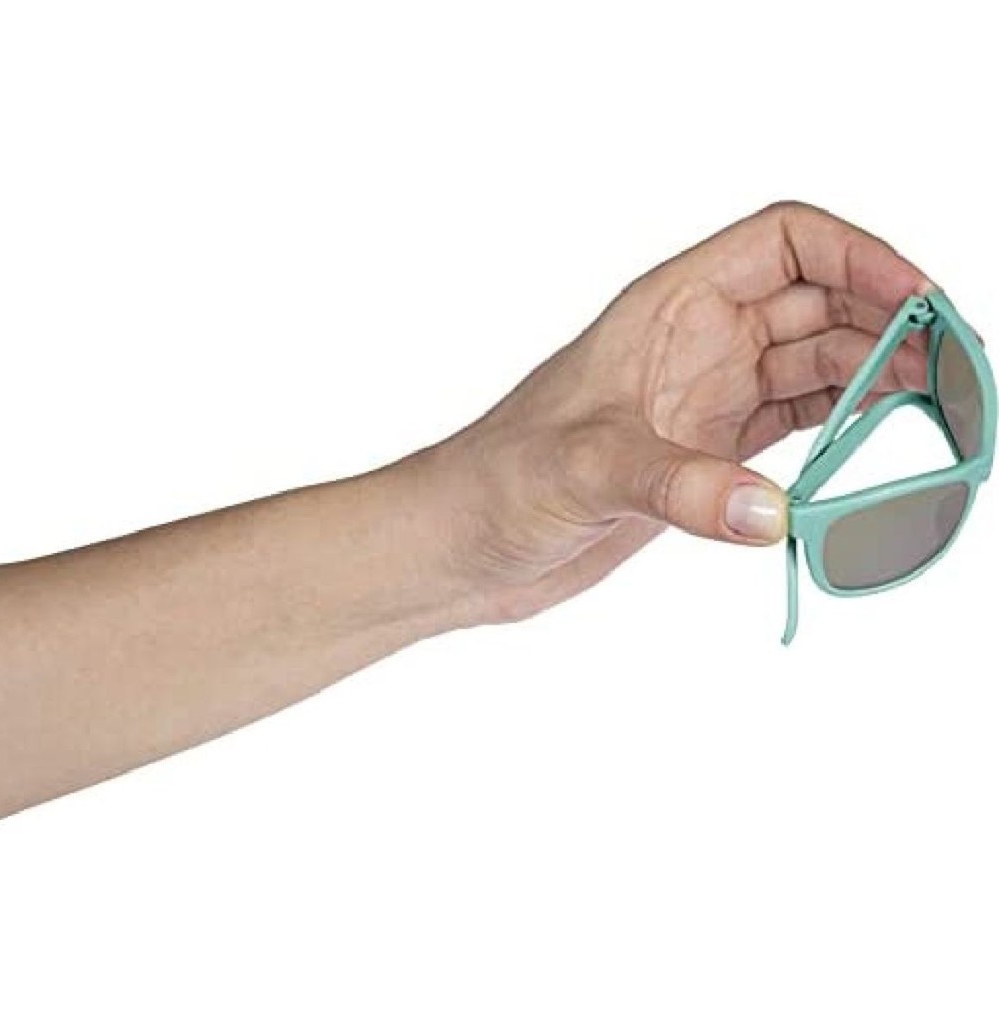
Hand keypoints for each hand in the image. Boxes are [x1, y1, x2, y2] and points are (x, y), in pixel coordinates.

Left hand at [430, 201, 934, 623]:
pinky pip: (795, 424)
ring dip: (881, 378)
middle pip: (821, 303)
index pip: (785, 242)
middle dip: (894, 324)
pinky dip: (846, 429)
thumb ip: (675, 486)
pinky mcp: (704, 456)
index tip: (925, 303)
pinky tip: (883, 441)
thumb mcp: (582, 471)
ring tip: (943, 407)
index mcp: (666, 308)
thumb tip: (769, 511)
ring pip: (817, 365)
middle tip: (957, 372)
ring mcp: (702, 400)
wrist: (462, 546)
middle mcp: (693, 343)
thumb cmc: (494, 484)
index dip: (863, 256)